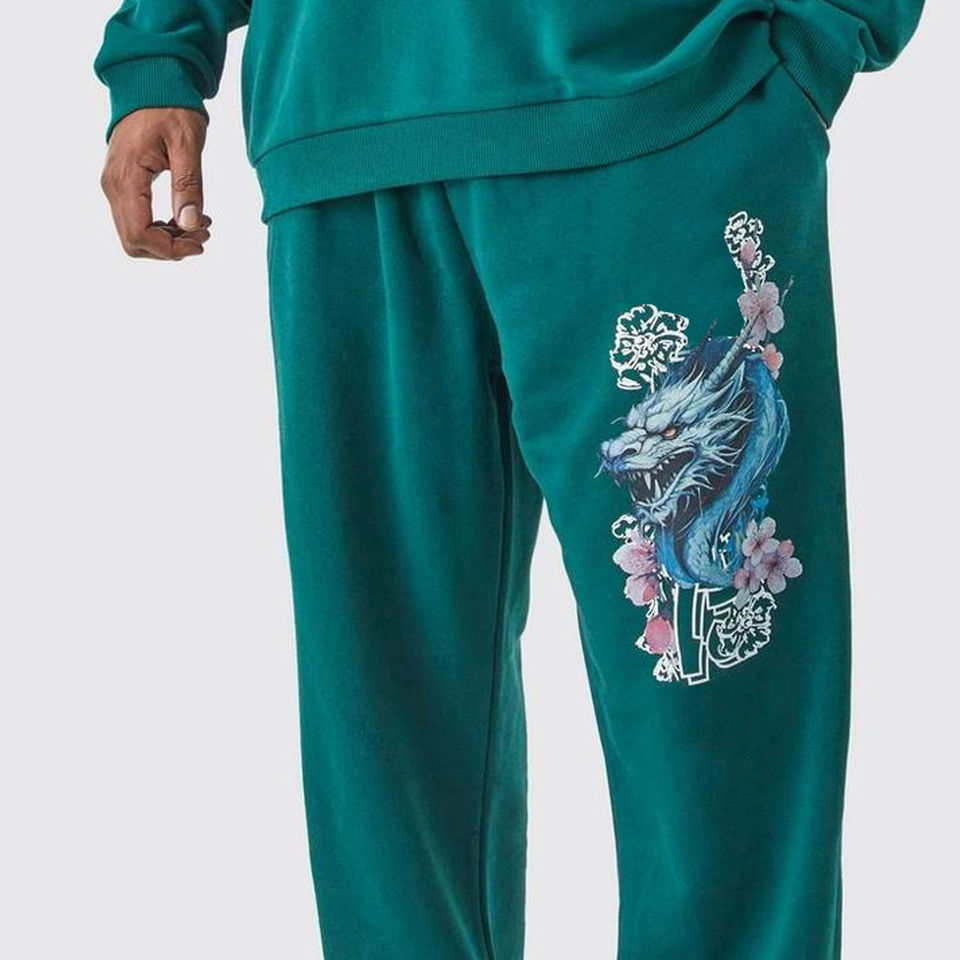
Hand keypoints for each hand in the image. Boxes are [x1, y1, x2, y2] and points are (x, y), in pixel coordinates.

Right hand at [101, 108, 212, 259]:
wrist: (151, 82)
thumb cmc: (170, 107)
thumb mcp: (187, 144)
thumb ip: (188, 185)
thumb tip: (190, 225)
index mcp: (127, 177)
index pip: (139, 234)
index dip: (170, 249)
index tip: (201, 241)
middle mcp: (113, 186)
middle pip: (133, 242)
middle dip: (170, 248)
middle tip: (203, 233)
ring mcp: (115, 186)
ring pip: (134, 235)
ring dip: (167, 240)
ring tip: (199, 224)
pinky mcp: (122, 185)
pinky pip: (136, 220)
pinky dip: (162, 229)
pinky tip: (186, 216)